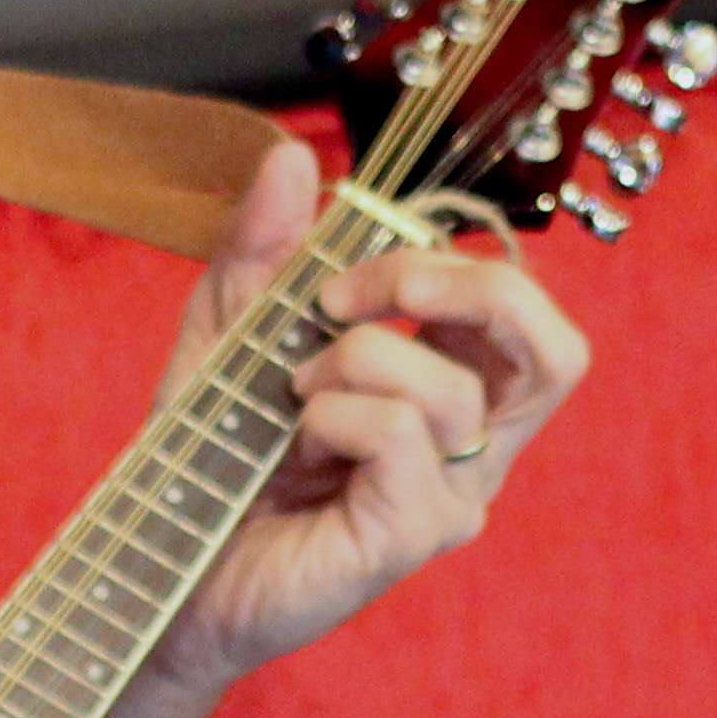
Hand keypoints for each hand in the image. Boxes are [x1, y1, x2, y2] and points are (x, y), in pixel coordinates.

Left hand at [135, 133, 591, 709]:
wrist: (161, 562)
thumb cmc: (212, 459)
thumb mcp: (230, 331)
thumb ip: (263, 248)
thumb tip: (291, 155)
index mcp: (455, 392)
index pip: (522, 306)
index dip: (442, 258)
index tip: (336, 272)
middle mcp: (474, 450)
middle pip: (555, 349)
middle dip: (460, 288)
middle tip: (350, 295)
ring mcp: (450, 499)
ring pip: (452, 390)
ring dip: (351, 362)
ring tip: (291, 397)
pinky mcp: (410, 537)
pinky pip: (400, 436)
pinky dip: (336, 414)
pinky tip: (297, 441)